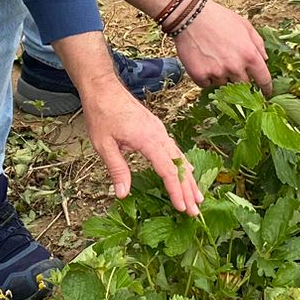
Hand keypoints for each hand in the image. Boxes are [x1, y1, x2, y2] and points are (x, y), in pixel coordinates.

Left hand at [82, 80, 203, 215]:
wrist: (103, 88)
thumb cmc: (101, 114)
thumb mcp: (104, 144)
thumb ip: (117, 169)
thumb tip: (123, 194)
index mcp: (148, 140)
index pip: (167, 170)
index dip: (175, 191)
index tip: (182, 208)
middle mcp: (159, 135)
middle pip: (179, 165)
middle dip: (188, 189)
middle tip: (196, 210)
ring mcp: (159, 130)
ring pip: (180, 157)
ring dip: (188, 178)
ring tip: (197, 196)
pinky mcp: (156, 128)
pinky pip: (174, 149)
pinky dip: (182, 164)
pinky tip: (186, 172)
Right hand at [173, 0, 273, 93]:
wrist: (190, 16)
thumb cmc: (219, 18)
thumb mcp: (245, 25)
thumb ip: (258, 43)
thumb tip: (264, 59)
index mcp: (249, 55)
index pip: (263, 79)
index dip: (266, 88)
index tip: (266, 92)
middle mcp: (235, 67)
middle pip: (243, 85)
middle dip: (240, 78)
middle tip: (231, 66)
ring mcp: (217, 73)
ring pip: (224, 85)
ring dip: (222, 76)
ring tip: (214, 58)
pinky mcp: (200, 75)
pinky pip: (207, 84)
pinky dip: (206, 77)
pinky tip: (203, 62)